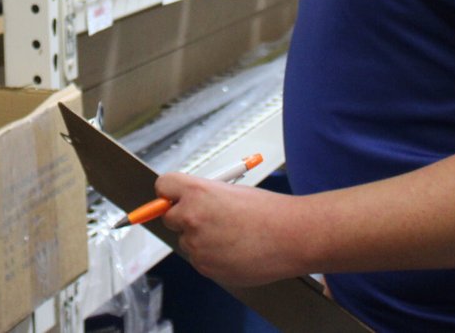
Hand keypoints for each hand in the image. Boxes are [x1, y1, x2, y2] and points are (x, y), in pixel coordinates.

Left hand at [152, 172, 303, 287]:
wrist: (291, 237)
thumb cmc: (267, 211)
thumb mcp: (231, 190)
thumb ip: (203, 195)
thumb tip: (185, 201)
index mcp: (197, 191)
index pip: (163, 186)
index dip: (169, 193)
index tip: (173, 197)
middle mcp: (191, 217)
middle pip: (168, 217)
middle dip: (183, 218)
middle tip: (207, 218)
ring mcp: (197, 245)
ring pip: (187, 241)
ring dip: (200, 240)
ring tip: (232, 236)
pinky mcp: (205, 267)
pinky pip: (200, 260)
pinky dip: (212, 257)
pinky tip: (235, 251)